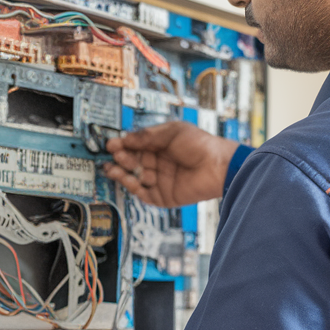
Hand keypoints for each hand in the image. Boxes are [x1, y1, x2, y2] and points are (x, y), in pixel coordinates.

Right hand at [104, 121, 239, 206]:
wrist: (218, 166)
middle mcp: (159, 164)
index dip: (123, 145)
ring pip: (134, 178)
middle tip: (115, 154)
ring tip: (113, 167)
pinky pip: (142, 192)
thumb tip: (125, 138)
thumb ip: (147, 136)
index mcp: (161, 147)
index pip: (136, 146)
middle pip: (133, 162)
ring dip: (122, 172)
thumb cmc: (201, 145)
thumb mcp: (171, 132)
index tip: (112, 144)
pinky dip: (132, 185)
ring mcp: (160, 181)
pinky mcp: (162, 196)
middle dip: (122, 158)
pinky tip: (125, 177)